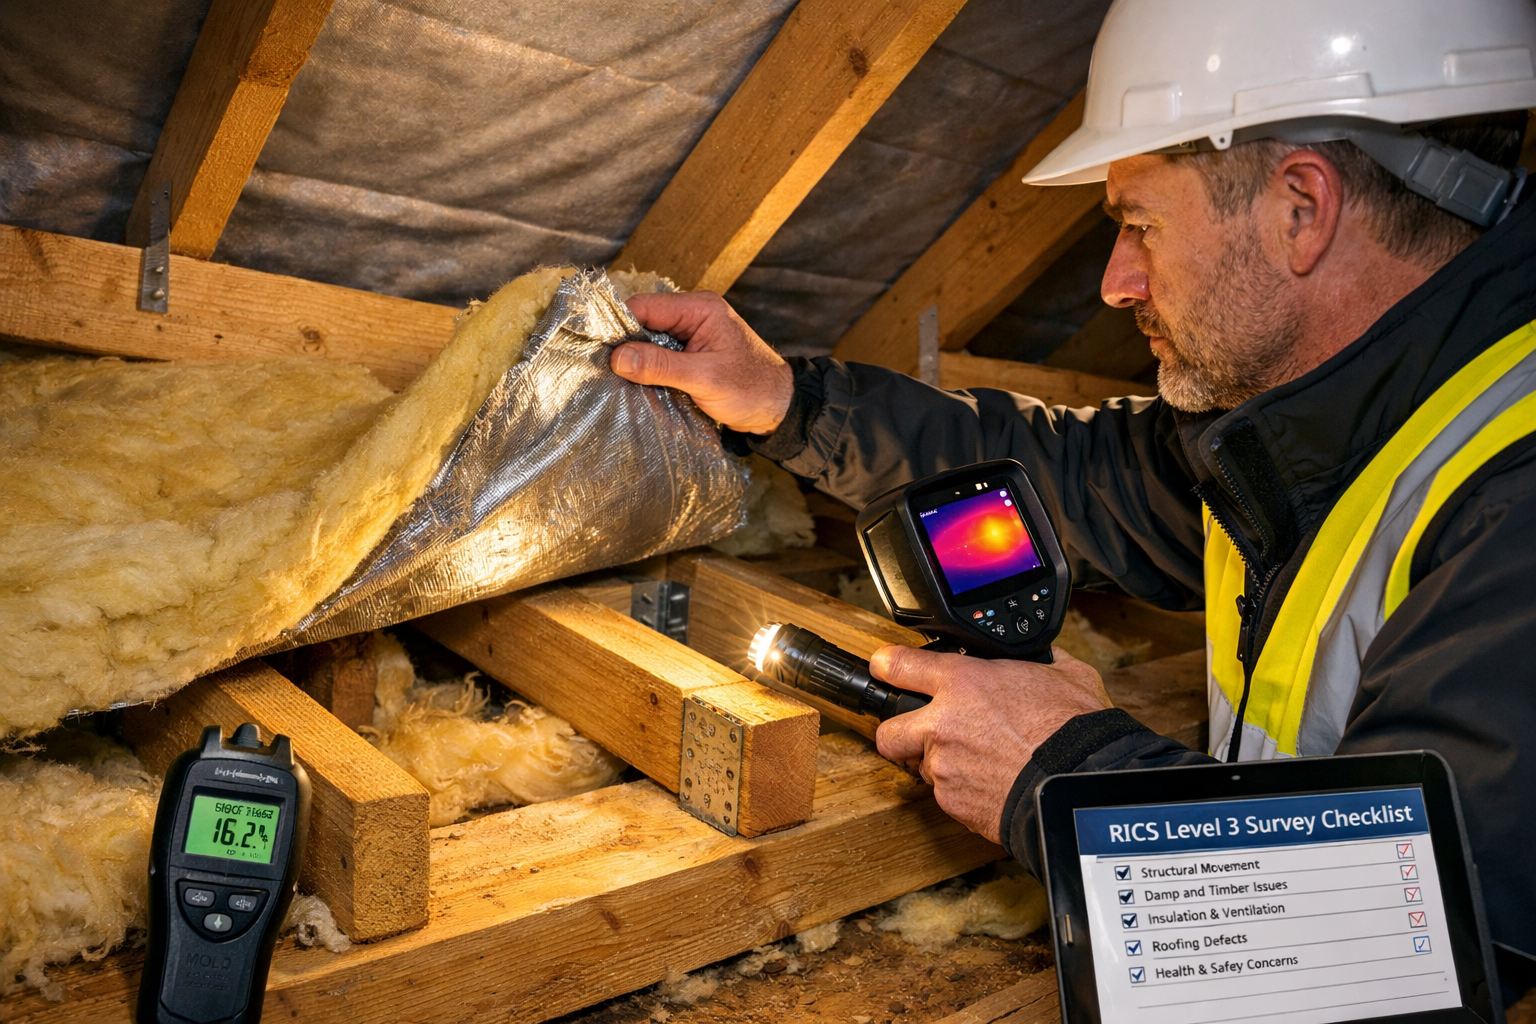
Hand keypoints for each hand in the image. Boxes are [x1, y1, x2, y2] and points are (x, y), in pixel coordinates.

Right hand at [612, 292, 793, 435]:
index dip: (619, 326)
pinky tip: (635, 384)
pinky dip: (647, 370)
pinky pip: (658, 357)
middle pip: (642, 322)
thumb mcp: (705, 378)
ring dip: (635, 360)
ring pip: (647, 342)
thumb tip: (619, 358)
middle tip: (603, 369)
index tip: (599, 350)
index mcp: (700, 308)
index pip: (645, 306)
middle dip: (624, 345)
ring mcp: (690, 335)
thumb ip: (662, 367)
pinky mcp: (688, 355)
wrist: (778, 408)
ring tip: (616, 379)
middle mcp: (692, 315)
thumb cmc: (751, 389)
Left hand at [872, 646, 1112, 843]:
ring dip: (942, 764)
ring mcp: (944, 766)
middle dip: (899, 733)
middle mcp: (943, 723)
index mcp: (963, 682)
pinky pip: (946, 795)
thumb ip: (1038, 662)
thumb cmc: (1074, 729)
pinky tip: (989, 784)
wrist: (1080, 784)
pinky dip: (962, 791)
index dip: (886, 665)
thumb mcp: (1064, 675)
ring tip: (977, 762)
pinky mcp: (953, 802)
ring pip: (921, 767)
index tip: (884, 667)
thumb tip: (1042, 656)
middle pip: (886, 730)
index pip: (898, 665)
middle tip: (921, 733)